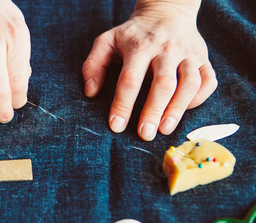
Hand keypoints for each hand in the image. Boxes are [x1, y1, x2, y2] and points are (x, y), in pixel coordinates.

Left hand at [82, 0, 216, 140]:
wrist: (167, 11)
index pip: (130, 79)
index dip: (123, 104)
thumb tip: (91, 92)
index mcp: (139, 46)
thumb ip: (93, 65)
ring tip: (165, 129)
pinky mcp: (203, 58)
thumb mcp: (106, 41)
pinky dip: (199, 98)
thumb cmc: (133, 34)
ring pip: (189, 83)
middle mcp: (167, 49)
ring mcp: (188, 53)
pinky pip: (208, 80)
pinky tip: (185, 110)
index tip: (116, 126)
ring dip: (178, 109)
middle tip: (144, 134)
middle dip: (153, 111)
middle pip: (162, 83)